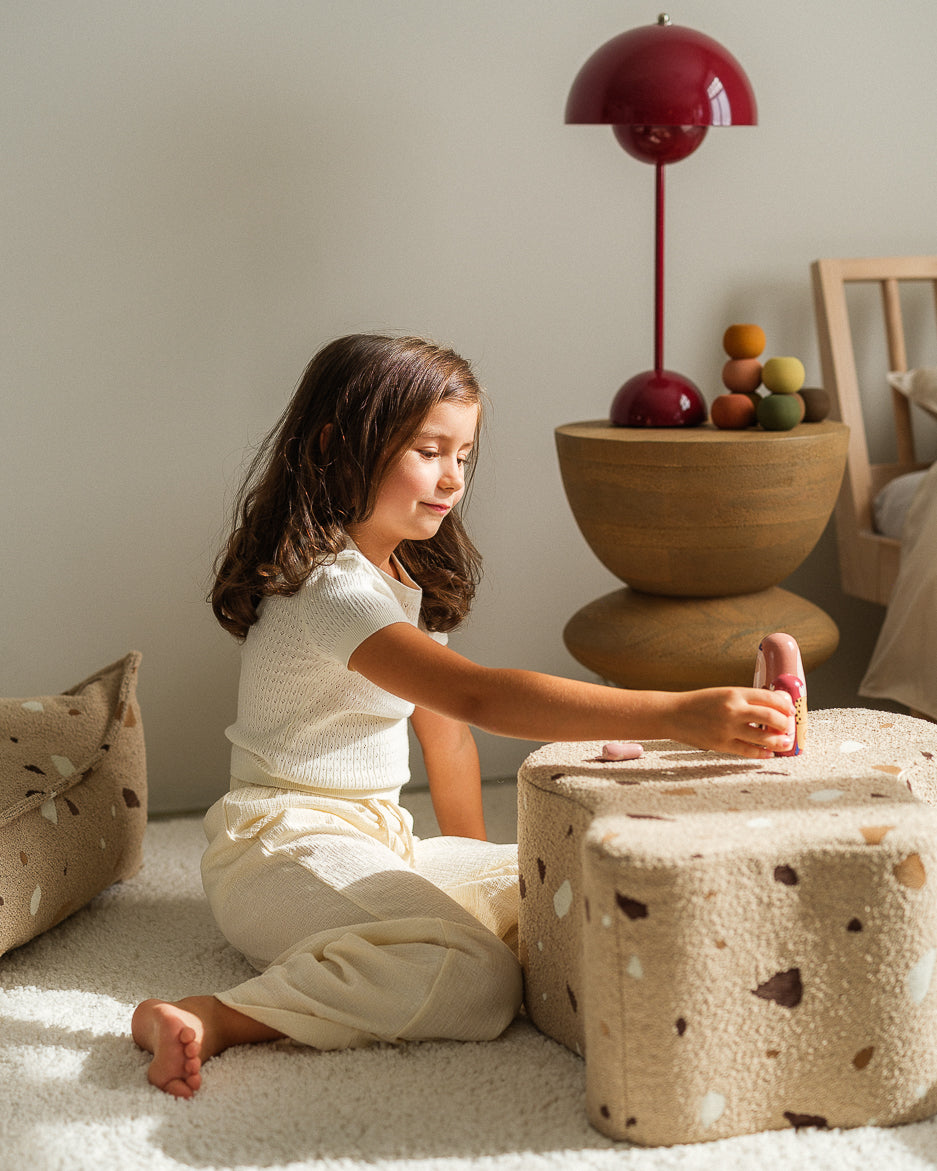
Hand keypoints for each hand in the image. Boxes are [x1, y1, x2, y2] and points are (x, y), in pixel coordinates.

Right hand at [669, 687, 794, 758]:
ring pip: (764, 738)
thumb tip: (773, 707)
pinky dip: (762, 753)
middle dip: (785, 725)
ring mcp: (727, 728)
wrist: (673, 714)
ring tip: (784, 743)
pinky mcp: (721, 744)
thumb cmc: (699, 703)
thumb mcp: (723, 694)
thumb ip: (746, 700)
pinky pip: (748, 751)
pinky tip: (768, 753)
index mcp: (734, 693)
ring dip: (779, 742)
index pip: (770, 698)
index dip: (785, 706)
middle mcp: (733, 710)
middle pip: (771, 718)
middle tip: (788, 728)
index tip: (790, 711)